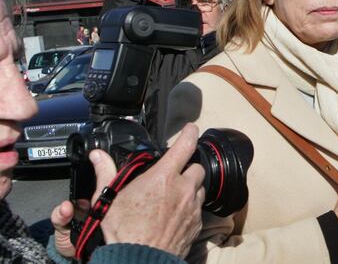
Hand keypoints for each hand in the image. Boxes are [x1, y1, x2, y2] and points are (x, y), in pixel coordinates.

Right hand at [48, 124, 204, 258]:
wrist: (139, 259)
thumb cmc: (124, 231)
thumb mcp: (108, 198)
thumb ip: (106, 173)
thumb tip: (97, 156)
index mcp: (164, 177)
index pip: (185, 145)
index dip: (190, 133)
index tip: (191, 128)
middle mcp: (184, 189)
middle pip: (196, 168)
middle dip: (187, 168)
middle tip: (173, 174)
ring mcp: (192, 207)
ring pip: (199, 189)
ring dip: (189, 189)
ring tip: (171, 196)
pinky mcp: (197, 224)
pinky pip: (197, 210)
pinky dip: (189, 208)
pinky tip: (173, 215)